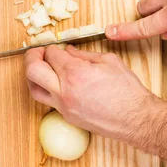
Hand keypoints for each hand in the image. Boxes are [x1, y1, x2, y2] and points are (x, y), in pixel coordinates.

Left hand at [25, 45, 159, 142]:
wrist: (135, 119)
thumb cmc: (127, 91)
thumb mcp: (109, 61)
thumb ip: (84, 55)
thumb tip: (68, 51)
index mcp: (75, 73)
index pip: (51, 54)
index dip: (52, 47)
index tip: (57, 47)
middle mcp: (65, 91)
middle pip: (32, 70)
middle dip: (32, 57)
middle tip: (39, 53)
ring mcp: (64, 106)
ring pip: (34, 90)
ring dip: (33, 76)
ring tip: (41, 68)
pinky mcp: (67, 117)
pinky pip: (48, 101)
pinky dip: (47, 89)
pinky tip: (55, 83)